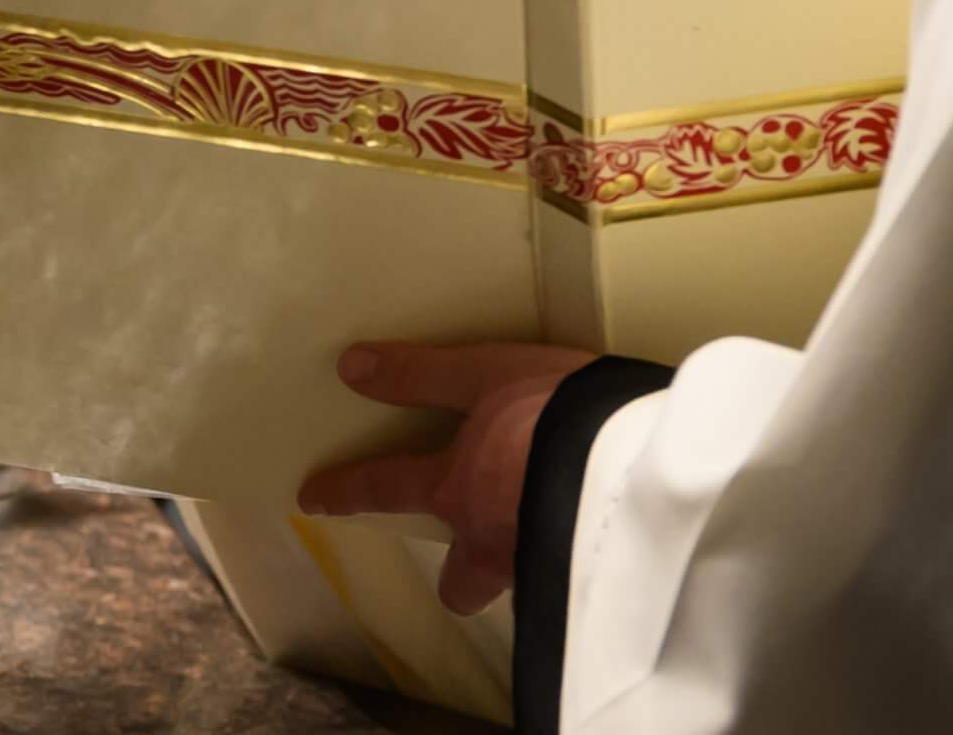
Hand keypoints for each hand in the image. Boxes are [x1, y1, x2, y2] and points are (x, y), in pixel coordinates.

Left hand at [299, 341, 597, 613]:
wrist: (642, 461)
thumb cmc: (557, 413)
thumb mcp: (486, 374)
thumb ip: (421, 375)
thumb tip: (350, 367)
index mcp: (458, 491)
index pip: (386, 489)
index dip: (345, 492)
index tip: (310, 500)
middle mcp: (492, 541)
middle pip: (463, 585)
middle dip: (463, 576)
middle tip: (472, 553)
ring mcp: (543, 566)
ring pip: (520, 583)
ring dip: (524, 564)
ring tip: (542, 538)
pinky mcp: (596, 576)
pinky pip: (570, 579)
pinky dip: (572, 560)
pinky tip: (591, 538)